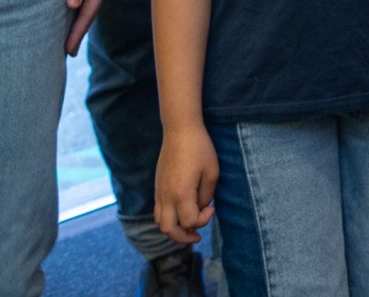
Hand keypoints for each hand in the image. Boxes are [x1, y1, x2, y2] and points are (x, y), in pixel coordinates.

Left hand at [65, 0, 121, 54]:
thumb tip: (71, 5)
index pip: (87, 14)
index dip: (77, 33)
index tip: (67, 51)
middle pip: (88, 14)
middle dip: (78, 33)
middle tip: (66, 52)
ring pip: (87, 6)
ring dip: (78, 22)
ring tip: (67, 36)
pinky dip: (78, 7)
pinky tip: (71, 10)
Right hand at [154, 126, 219, 245]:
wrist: (180, 130)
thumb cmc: (200, 149)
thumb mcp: (212, 172)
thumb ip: (206, 195)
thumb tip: (201, 208)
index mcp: (181, 194)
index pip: (190, 222)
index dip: (203, 220)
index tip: (212, 208)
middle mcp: (166, 196)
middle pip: (168, 230)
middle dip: (183, 237)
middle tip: (197, 235)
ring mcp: (159, 192)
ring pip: (160, 222)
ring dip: (174, 229)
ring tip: (189, 225)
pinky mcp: (157, 186)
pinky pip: (158, 211)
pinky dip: (169, 218)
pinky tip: (182, 211)